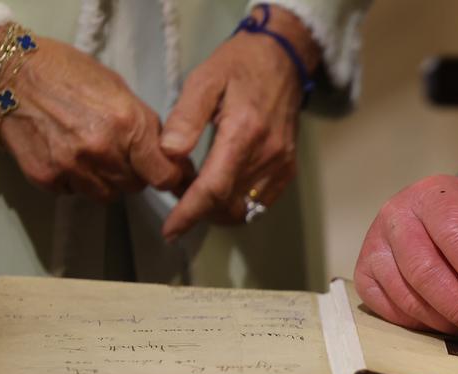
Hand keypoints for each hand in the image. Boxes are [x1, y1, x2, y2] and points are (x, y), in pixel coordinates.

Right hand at [0, 27, 189, 200]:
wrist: (4, 72)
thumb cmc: (65, 72)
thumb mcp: (118, 89)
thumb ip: (144, 125)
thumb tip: (171, 157)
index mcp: (128, 123)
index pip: (164, 175)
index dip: (170, 178)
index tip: (169, 177)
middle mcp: (103, 150)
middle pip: (136, 186)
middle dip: (134, 173)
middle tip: (118, 152)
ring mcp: (74, 167)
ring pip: (108, 195)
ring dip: (105, 180)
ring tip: (88, 151)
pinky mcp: (47, 178)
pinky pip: (75, 192)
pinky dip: (75, 180)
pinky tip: (64, 154)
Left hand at [160, 5, 319, 239]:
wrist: (283, 59)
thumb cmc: (238, 65)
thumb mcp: (204, 79)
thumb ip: (186, 117)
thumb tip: (169, 154)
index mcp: (243, 134)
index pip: (213, 188)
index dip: (189, 213)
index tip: (171, 230)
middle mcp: (266, 156)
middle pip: (228, 205)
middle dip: (200, 210)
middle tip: (179, 195)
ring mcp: (281, 165)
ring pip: (245, 208)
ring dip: (218, 210)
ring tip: (198, 193)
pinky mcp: (288, 169)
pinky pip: (261, 203)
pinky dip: (238, 205)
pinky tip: (223, 190)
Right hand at [355, 175, 457, 344]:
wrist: (447, 221)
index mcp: (435, 194)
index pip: (453, 232)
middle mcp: (396, 214)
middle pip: (424, 269)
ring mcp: (375, 244)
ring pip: (405, 294)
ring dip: (441, 320)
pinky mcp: (365, 274)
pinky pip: (389, 309)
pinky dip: (419, 324)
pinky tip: (442, 322)